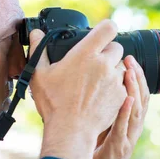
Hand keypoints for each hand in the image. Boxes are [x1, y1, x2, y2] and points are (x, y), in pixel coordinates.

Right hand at [28, 20, 127, 158]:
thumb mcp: (39, 74)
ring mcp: (115, 80)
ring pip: (121, 67)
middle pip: (116, 47)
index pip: (109, 28)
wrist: (71, 130)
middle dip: (108, 52)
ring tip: (96, 82)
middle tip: (94, 63)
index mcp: (86, 54)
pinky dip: (115, 87)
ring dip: (113, 70)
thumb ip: (38, 49)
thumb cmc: (54, 103)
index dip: (106, 28)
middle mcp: (104, 64)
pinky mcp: (122, 95)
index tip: (101, 34)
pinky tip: (101, 96)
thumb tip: (36, 33)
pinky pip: (123, 85)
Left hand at [93, 55, 149, 158]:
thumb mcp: (102, 125)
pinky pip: (125, 127)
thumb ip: (103, 109)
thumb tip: (93, 86)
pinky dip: (126, 112)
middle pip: (141, 98)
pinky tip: (126, 99)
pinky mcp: (120, 146)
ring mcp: (128, 137)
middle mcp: (132, 127)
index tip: (130, 59)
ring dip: (134, 89)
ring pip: (136, 110)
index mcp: (128, 121)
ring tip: (129, 73)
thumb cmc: (98, 152)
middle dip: (137, 77)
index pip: (138, 94)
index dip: (137, 76)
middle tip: (131, 59)